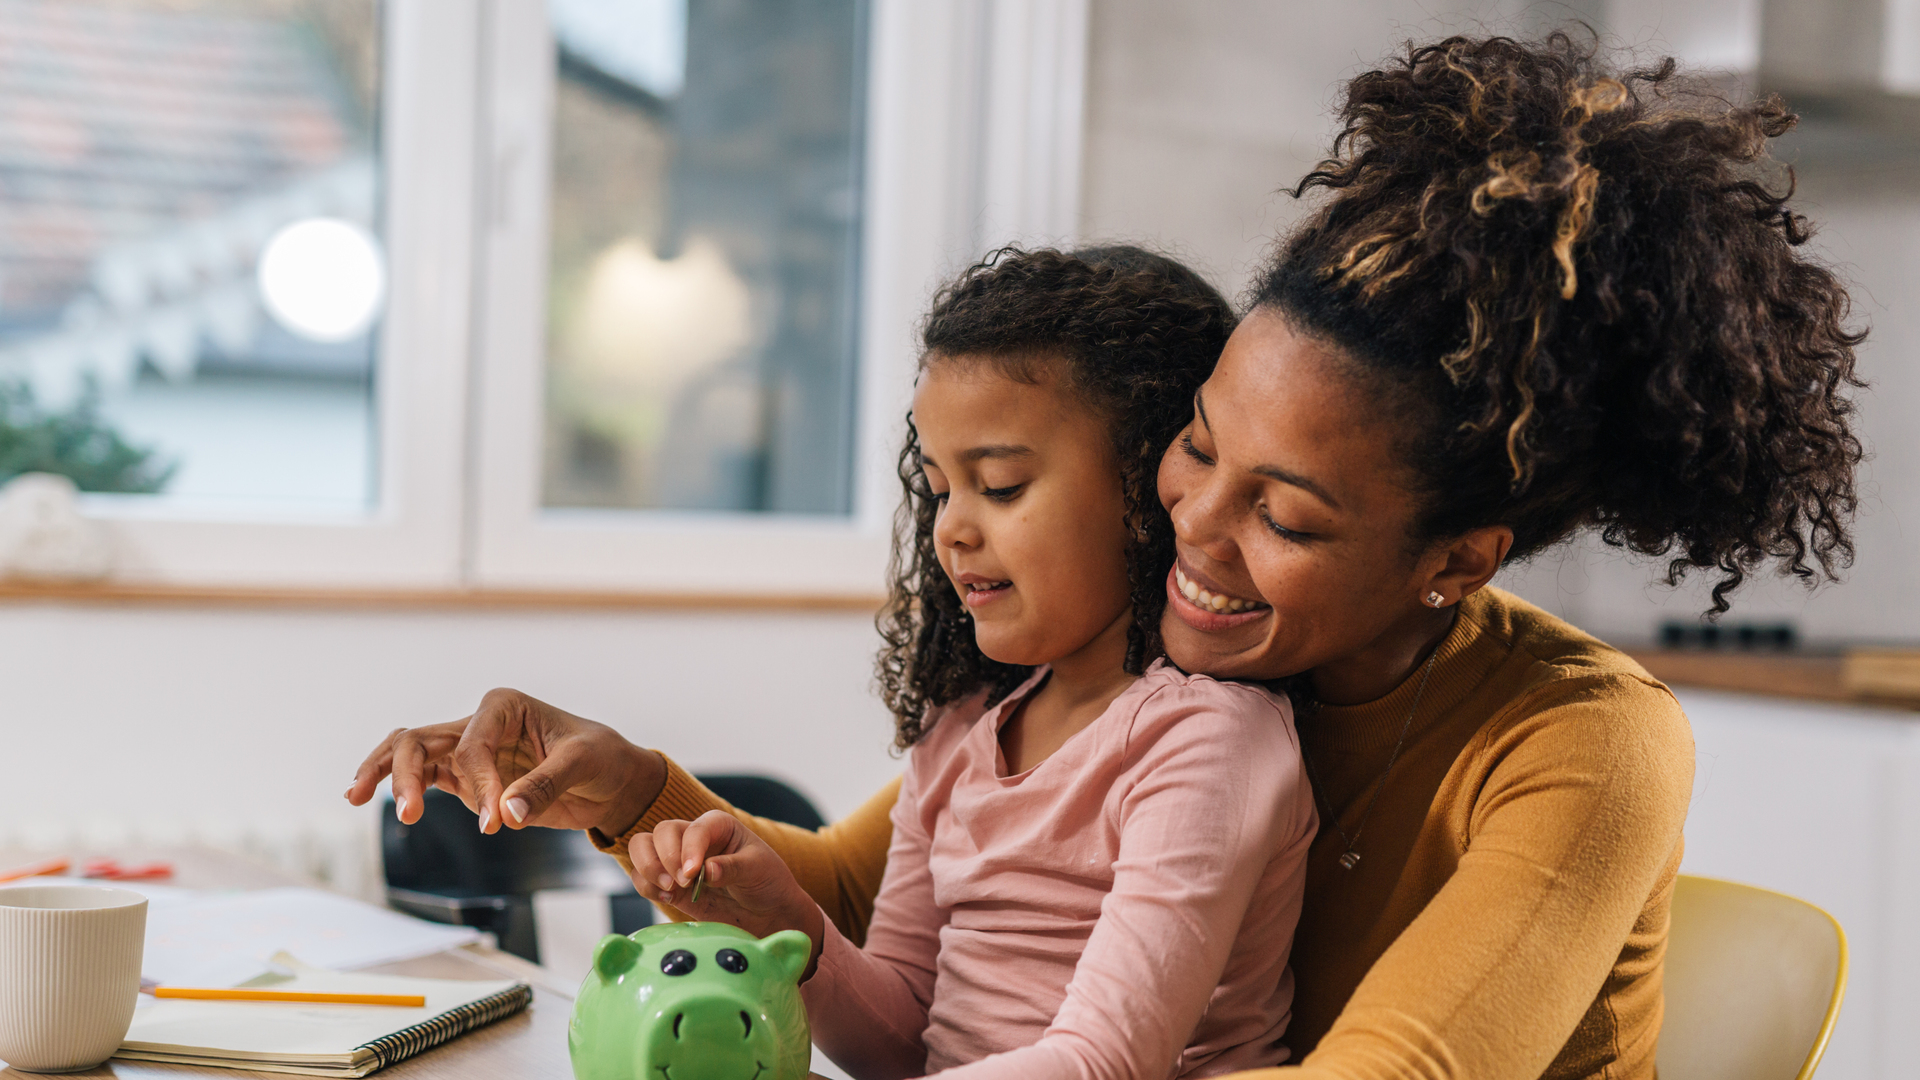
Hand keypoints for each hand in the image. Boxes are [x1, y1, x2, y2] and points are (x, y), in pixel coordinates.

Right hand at [343, 688, 665, 836]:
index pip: (471, 744)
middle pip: (420, 740)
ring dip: (385, 775)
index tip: (498, 818)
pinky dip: (395, 786)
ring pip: (409, 754)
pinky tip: (364, 797)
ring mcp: (468, 751)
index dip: (479, 782)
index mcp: (504, 706)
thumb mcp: (583, 763)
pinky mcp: (467, 779)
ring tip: (356, 797)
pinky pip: (422, 778)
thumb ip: (544, 785)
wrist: (612, 780)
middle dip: (405, 774)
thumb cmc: (602, 758)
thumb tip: (508, 813)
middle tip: (408, 813)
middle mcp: (479, 723)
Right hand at [629, 810, 824, 961]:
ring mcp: (678, 860)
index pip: (694, 829)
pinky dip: (646, 886)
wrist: (767, 911)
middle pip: (660, 833)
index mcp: (717, 825)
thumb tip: (706, 870)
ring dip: (649, 869)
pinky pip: (642, 878)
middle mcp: (693, 837)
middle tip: (683, 883)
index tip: (692, 874)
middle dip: (665, 858)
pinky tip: (668, 898)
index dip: (689, 850)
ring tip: (671, 890)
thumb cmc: (767, 880)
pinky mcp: (669, 884)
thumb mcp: (757, 869)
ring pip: (642, 848)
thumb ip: (732, 867)